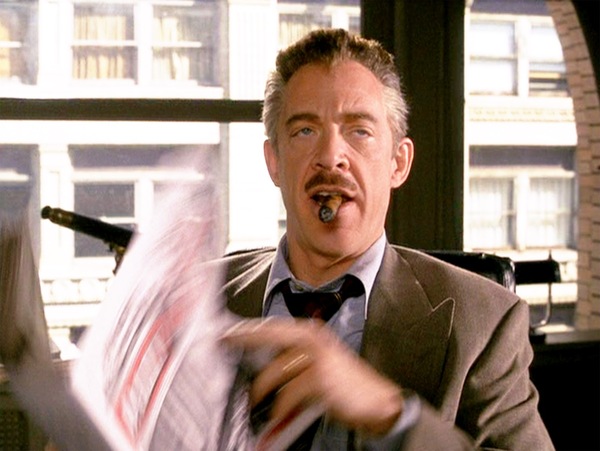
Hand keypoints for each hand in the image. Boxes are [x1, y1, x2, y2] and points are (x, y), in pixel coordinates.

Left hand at [221, 318, 403, 436]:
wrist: (376, 401)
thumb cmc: (343, 385)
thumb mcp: (318, 362)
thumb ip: (293, 357)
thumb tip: (259, 362)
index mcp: (310, 333)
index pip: (271, 327)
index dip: (247, 329)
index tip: (224, 333)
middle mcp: (312, 338)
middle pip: (268, 335)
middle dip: (243, 341)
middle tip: (222, 345)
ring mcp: (316, 357)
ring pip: (273, 373)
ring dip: (261, 392)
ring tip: (256, 403)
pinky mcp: (318, 379)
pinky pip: (286, 395)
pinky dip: (280, 409)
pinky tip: (279, 416)